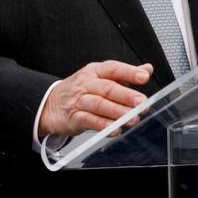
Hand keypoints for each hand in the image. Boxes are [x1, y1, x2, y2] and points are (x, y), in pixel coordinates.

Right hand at [38, 60, 152, 137]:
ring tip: (133, 118)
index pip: (114, 69)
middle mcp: (87, 83)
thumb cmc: (81, 90)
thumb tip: (147, 69)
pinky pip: (89, 121)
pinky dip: (103, 126)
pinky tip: (115, 129)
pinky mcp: (73, 117)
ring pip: (99, 105)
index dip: (129, 72)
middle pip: (107, 88)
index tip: (144, 77)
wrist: (50, 104)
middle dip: (126, 95)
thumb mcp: (101, 77)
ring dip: (117, 112)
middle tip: (141, 102)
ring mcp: (79, 100)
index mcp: (96, 71)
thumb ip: (125, 75)